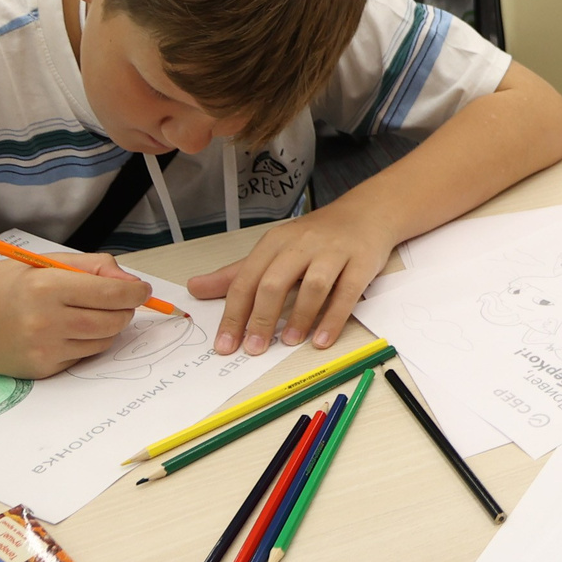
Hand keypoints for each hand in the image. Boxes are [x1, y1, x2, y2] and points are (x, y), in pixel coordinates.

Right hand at [0, 251, 147, 377]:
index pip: (114, 293)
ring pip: (103, 342)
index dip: (136, 291)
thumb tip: (129, 281)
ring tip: (82, 314)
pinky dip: (82, 344)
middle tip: (115, 300)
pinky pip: (81, 357)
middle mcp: (46, 321)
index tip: (140, 290)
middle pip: (115, 321)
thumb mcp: (42, 263)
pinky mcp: (40, 370)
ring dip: (105, 328)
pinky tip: (61, 331)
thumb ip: (91, 267)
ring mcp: (43, 350)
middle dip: (124, 310)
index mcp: (47, 287)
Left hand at [189, 201, 399, 355]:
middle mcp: (302, 244)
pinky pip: (347, 293)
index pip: (247, 279)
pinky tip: (321, 339)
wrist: (367, 213)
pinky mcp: (361, 262)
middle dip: (261, 318)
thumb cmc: (316, 238)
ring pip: (313, 286)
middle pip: (275, 281)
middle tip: (252, 348)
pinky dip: (333, 318)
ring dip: (299, 317)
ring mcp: (334, 252)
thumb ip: (237, 274)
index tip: (224, 345)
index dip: (233, 314)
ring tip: (287, 343)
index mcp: (275, 242)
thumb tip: (195, 288)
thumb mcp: (274, 250)